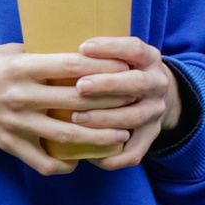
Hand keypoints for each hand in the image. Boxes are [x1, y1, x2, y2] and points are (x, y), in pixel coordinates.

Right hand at [0, 39, 173, 176]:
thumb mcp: (1, 51)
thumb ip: (34, 51)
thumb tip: (67, 46)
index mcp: (21, 67)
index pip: (71, 66)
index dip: (103, 69)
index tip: (128, 69)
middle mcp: (20, 95)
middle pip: (77, 100)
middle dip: (112, 104)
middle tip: (137, 104)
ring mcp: (15, 122)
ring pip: (65, 134)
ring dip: (97, 138)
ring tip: (120, 137)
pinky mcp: (7, 143)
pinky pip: (40, 161)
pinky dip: (62, 165)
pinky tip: (78, 163)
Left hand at [70, 36, 180, 170]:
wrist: (156, 95)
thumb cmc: (123, 71)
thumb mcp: (121, 55)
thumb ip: (96, 53)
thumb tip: (47, 48)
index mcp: (149, 59)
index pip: (134, 48)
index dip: (110, 48)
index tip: (83, 48)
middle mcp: (157, 84)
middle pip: (137, 83)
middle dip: (108, 84)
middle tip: (80, 86)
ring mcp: (155, 112)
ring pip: (134, 117)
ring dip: (105, 118)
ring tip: (77, 118)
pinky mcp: (150, 136)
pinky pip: (134, 152)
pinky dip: (113, 156)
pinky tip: (90, 155)